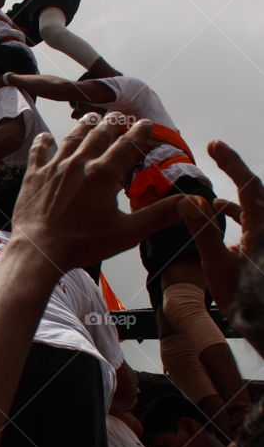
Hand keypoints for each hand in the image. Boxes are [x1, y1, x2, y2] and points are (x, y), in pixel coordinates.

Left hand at [10, 115, 197, 273]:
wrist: (39, 251)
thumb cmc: (84, 244)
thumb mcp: (128, 232)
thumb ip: (160, 215)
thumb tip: (193, 203)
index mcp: (103, 174)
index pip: (126, 146)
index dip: (138, 133)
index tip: (145, 123)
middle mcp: (79, 164)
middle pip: (98, 136)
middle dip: (111, 124)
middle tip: (118, 116)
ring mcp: (54, 168)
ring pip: (71, 139)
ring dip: (83, 127)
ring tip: (91, 118)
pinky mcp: (34, 176)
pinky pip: (38, 152)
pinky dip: (43, 142)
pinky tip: (45, 136)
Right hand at [183, 140, 263, 317]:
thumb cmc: (246, 301)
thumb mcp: (218, 266)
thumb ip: (204, 232)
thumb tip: (190, 202)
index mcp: (261, 227)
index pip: (247, 184)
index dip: (231, 161)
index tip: (214, 145)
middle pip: (253, 191)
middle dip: (234, 172)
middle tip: (216, 154)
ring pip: (254, 208)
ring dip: (234, 198)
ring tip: (209, 200)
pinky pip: (255, 223)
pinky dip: (239, 216)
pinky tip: (223, 221)